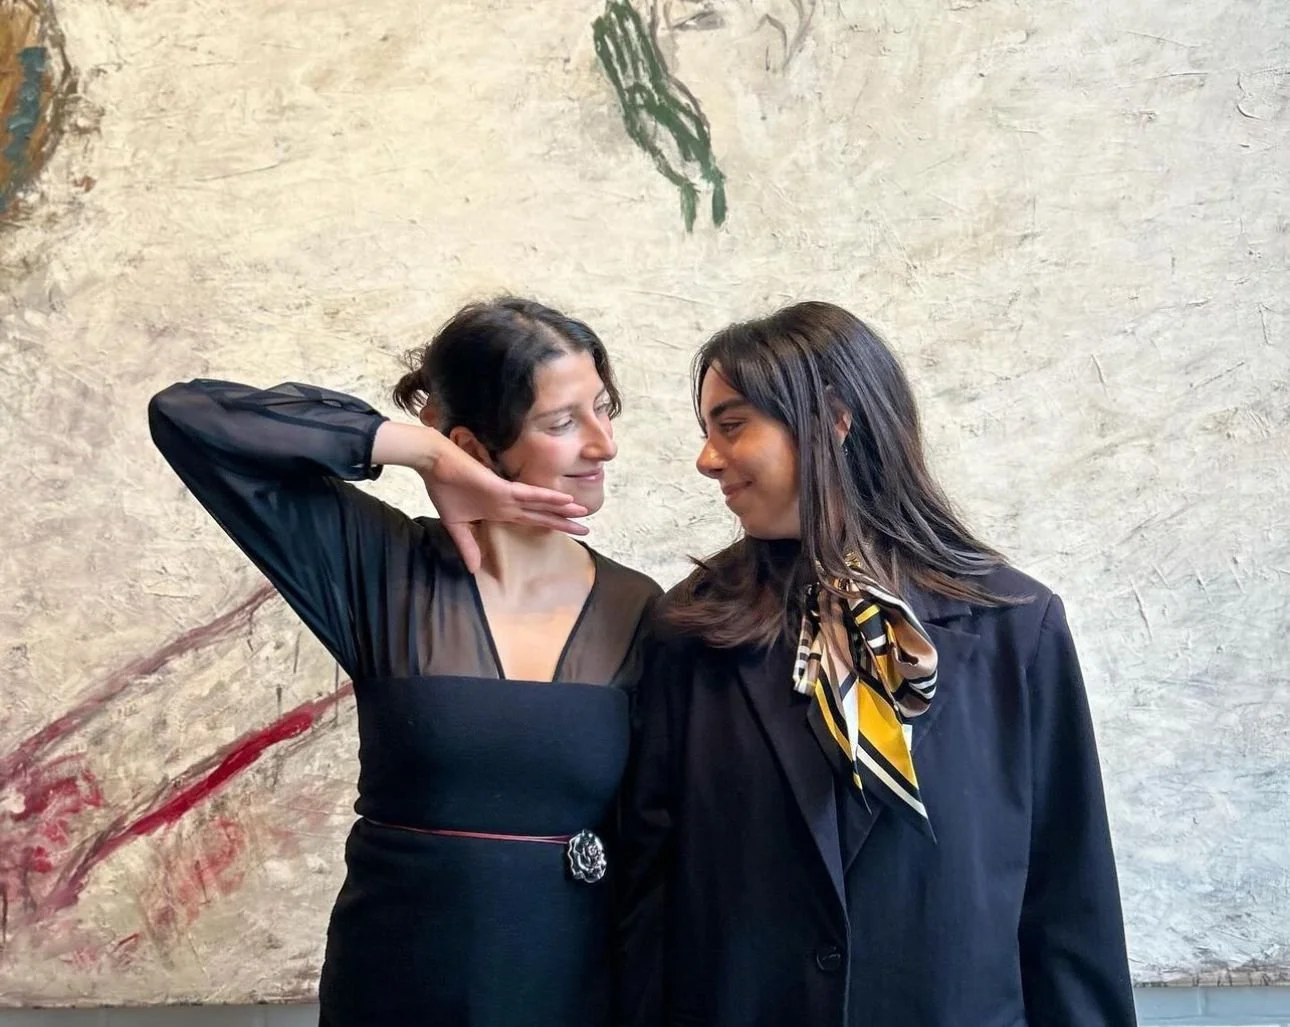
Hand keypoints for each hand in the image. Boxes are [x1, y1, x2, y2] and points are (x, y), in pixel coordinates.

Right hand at [416, 439, 588, 573]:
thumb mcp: (456, 524)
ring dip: (562, 509)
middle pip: (541, 515)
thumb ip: (468, 545)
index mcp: (500, 510)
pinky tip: (564, 500)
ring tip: (583, 513)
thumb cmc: (444, 488)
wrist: (432, 463)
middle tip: (587, 530)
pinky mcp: (501, 488)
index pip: (530, 521)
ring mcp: (506, 495)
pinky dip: (546, 497)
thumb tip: (474, 570)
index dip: (548, 526)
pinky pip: (528, 494)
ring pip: (540, 504)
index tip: (566, 533)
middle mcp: (508, 503)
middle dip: (563, 522)